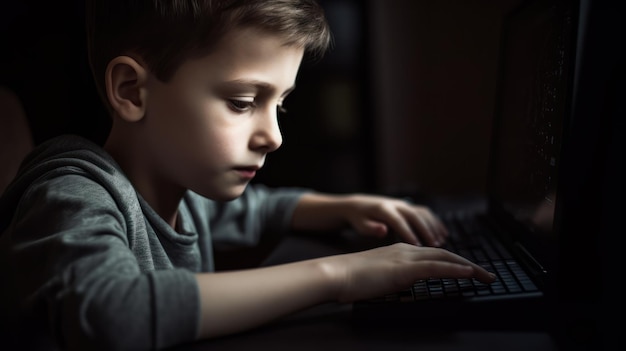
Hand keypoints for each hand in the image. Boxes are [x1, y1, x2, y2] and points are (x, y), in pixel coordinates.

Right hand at [322, 242, 495, 302]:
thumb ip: (392, 277)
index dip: (454, 262)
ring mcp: (405, 257)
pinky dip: (455, 269)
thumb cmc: (350, 278)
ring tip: (486, 277)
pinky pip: (435, 267)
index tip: (469, 272)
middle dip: (468, 264)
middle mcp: (406, 250)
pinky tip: (468, 274)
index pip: (434, 255)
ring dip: (469, 267)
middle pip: (445, 254)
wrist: (335, 273)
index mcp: (400, 251)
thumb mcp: (377, 275)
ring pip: (445, 258)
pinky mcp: (404, 269)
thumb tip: (401, 284)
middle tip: (487, 275)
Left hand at [342, 194, 447, 246]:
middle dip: (426, 230)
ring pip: (423, 213)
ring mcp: (404, 204)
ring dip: (433, 226)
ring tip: (441, 242)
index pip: (398, 221)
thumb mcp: (360, 224)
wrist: (359, 204)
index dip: (408, 233)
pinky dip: (436, 222)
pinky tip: (444, 234)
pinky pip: (425, 213)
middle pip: (415, 215)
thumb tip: (383, 230)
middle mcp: (396, 204)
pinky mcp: (409, 206)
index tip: (418, 246)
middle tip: (435, 246)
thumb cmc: (359, 218)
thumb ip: (371, 228)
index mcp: (383, 209)